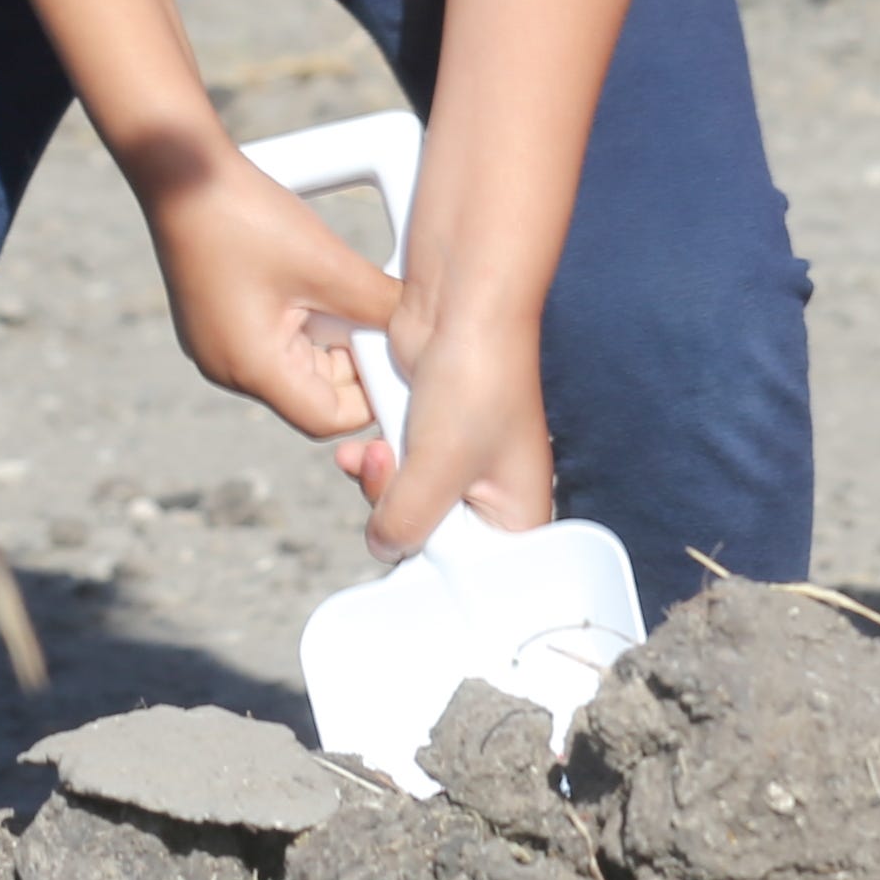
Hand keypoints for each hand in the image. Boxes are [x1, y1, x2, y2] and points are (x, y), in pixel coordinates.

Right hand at [131, 145, 395, 446]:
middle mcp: (229, 368)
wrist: (183, 175)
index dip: (372, 397)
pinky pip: (278, 337)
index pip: (327, 418)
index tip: (402, 361)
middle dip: (357, 360)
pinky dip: (310, 319)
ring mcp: (221, 345)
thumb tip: (420, 329)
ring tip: (356, 290)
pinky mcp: (221, 320)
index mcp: (252, 369)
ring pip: (300, 362)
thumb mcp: (328, 266)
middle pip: (316, 392)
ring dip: (336, 335)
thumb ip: (379, 305)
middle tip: (386, 317)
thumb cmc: (248, 220)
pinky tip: (325, 282)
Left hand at [348, 290, 556, 556]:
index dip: (437, 571)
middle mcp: (492, 494)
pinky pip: (394, 471)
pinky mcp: (430, 438)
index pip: (478, 575)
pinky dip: (371, 461)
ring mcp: (459, 465)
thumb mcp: (436, 468)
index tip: (407, 554)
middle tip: (389, 480)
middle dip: (395, 514)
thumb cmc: (475, 380)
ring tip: (369, 453)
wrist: (460, 304)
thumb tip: (383, 547)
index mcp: (518, 511)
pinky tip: (361, 444)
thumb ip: (405, 524)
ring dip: (377, 484)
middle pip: (432, 541)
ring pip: (405, 505)